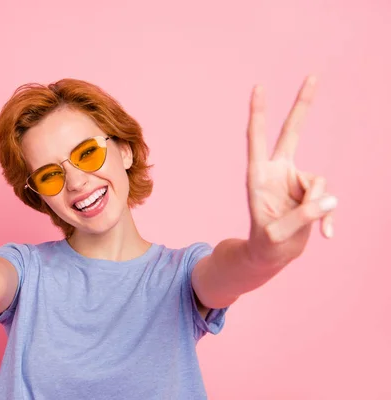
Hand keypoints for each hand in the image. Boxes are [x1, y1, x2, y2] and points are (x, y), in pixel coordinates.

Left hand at [245, 75, 336, 267]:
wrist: (273, 255)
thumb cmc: (265, 244)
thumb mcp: (277, 235)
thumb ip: (302, 216)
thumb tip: (330, 199)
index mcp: (258, 175)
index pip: (257, 139)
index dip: (259, 113)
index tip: (259, 88)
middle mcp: (278, 172)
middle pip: (292, 133)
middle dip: (302, 105)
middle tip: (313, 76)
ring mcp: (295, 180)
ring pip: (319, 181)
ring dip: (317, 205)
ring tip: (306, 226)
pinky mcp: (310, 192)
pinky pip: (328, 198)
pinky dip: (328, 216)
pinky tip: (326, 235)